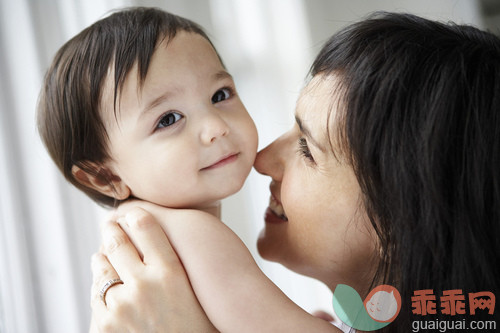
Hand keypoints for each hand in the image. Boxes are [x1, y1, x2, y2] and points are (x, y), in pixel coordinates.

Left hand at [90, 206, 217, 331]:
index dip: (135, 214)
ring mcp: (121, 305)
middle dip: (112, 230)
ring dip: (103, 258)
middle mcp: (144, 285)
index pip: (144, 225)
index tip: (131, 212)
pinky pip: (96, 294)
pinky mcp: (104, 325)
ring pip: (100, 265)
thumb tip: (154, 233)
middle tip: (111, 226)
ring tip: (106, 255)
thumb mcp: (196, 289)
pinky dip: (101, 287)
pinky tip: (111, 288)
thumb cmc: (198, 325)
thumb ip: (175, 261)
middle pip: (116, 240)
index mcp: (172, 272)